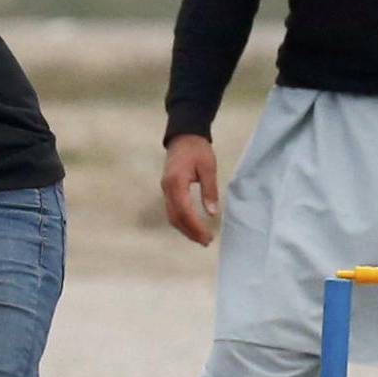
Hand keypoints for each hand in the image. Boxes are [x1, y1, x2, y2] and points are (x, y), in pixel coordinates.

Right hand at [162, 132, 219, 246]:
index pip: (184, 211)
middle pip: (175, 217)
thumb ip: (209, 190)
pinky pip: (172, 210)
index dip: (195, 227)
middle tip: (205, 241)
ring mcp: (165, 189)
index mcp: (176, 182)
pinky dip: (181, 221)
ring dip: (185, 229)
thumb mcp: (208, 168)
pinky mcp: (167, 189)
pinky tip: (192, 226)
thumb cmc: (197, 149)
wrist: (183, 135)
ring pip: (171, 215)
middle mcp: (167, 188)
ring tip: (200, 237)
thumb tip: (212, 213)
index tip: (207, 236)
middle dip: (190, 232)